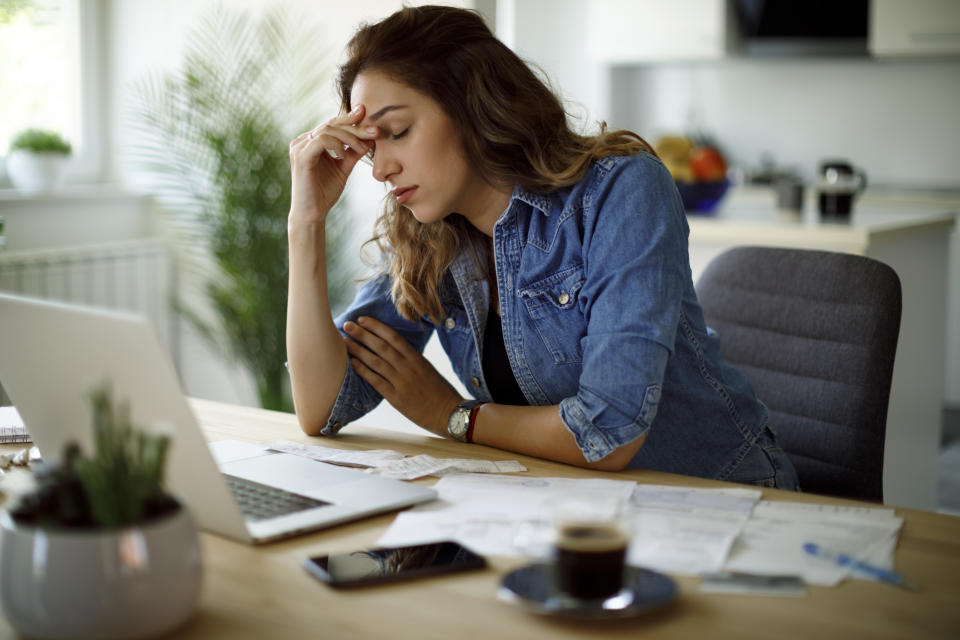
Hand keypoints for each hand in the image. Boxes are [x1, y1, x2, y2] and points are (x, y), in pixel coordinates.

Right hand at [288, 105, 377, 225]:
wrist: (312, 214)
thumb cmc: (325, 192)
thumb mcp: (344, 167)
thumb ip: (354, 152)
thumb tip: (371, 138)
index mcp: (310, 142)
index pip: (332, 124)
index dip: (349, 119)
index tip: (367, 114)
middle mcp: (302, 141)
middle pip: (331, 125)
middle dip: (355, 127)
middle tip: (375, 130)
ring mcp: (299, 148)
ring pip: (327, 130)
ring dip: (349, 137)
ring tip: (362, 148)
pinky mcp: (301, 157)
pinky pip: (321, 141)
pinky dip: (336, 145)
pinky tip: (344, 155)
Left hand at [343, 316, 462, 435]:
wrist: (449, 413)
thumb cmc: (439, 392)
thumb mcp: (427, 369)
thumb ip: (411, 360)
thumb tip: (393, 350)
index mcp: (417, 358)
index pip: (393, 337)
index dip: (376, 327)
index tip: (363, 319)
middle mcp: (408, 367)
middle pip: (381, 346)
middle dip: (362, 334)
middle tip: (347, 324)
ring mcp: (402, 382)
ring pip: (376, 362)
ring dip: (358, 350)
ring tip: (344, 342)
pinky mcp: (397, 398)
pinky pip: (376, 381)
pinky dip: (363, 371)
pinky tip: (352, 363)